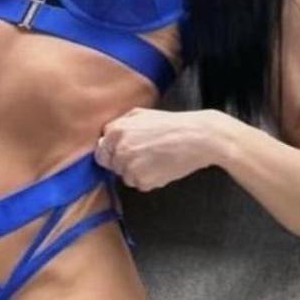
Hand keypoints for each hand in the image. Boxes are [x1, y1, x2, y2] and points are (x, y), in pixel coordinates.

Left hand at [94, 107, 219, 191]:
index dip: (112, 154)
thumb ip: (119, 124)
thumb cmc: (172, 124)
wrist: (199, 137)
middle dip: (125, 163)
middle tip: (147, 155)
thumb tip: (105, 136)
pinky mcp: (143, 180)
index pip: (100, 152)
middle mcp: (119, 149)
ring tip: (157, 159)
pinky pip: (140, 185)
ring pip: (126, 177)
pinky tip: (163, 167)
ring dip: (138, 172)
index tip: (125, 153)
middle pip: (113, 166)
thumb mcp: (141, 114)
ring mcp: (130, 166)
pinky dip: (150, 180)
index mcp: (115, 131)